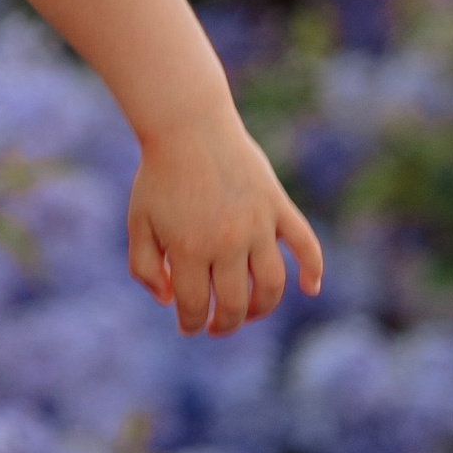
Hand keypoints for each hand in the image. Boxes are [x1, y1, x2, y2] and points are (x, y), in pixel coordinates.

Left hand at [126, 106, 323, 335]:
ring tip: (249, 313)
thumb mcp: (138, 223)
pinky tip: (310, 288)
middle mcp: (226, 242)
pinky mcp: (277, 206)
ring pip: (272, 285)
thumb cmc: (158, 177)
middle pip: (236, 304)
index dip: (192, 323)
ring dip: (263, 308)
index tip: (189, 326)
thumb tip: (170, 302)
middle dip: (226, 324)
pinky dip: (313, 269)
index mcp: (188, 248)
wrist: (188, 126)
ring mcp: (257, 225)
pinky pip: (305, 244)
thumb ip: (144, 268)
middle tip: (217, 326)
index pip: (196, 307)